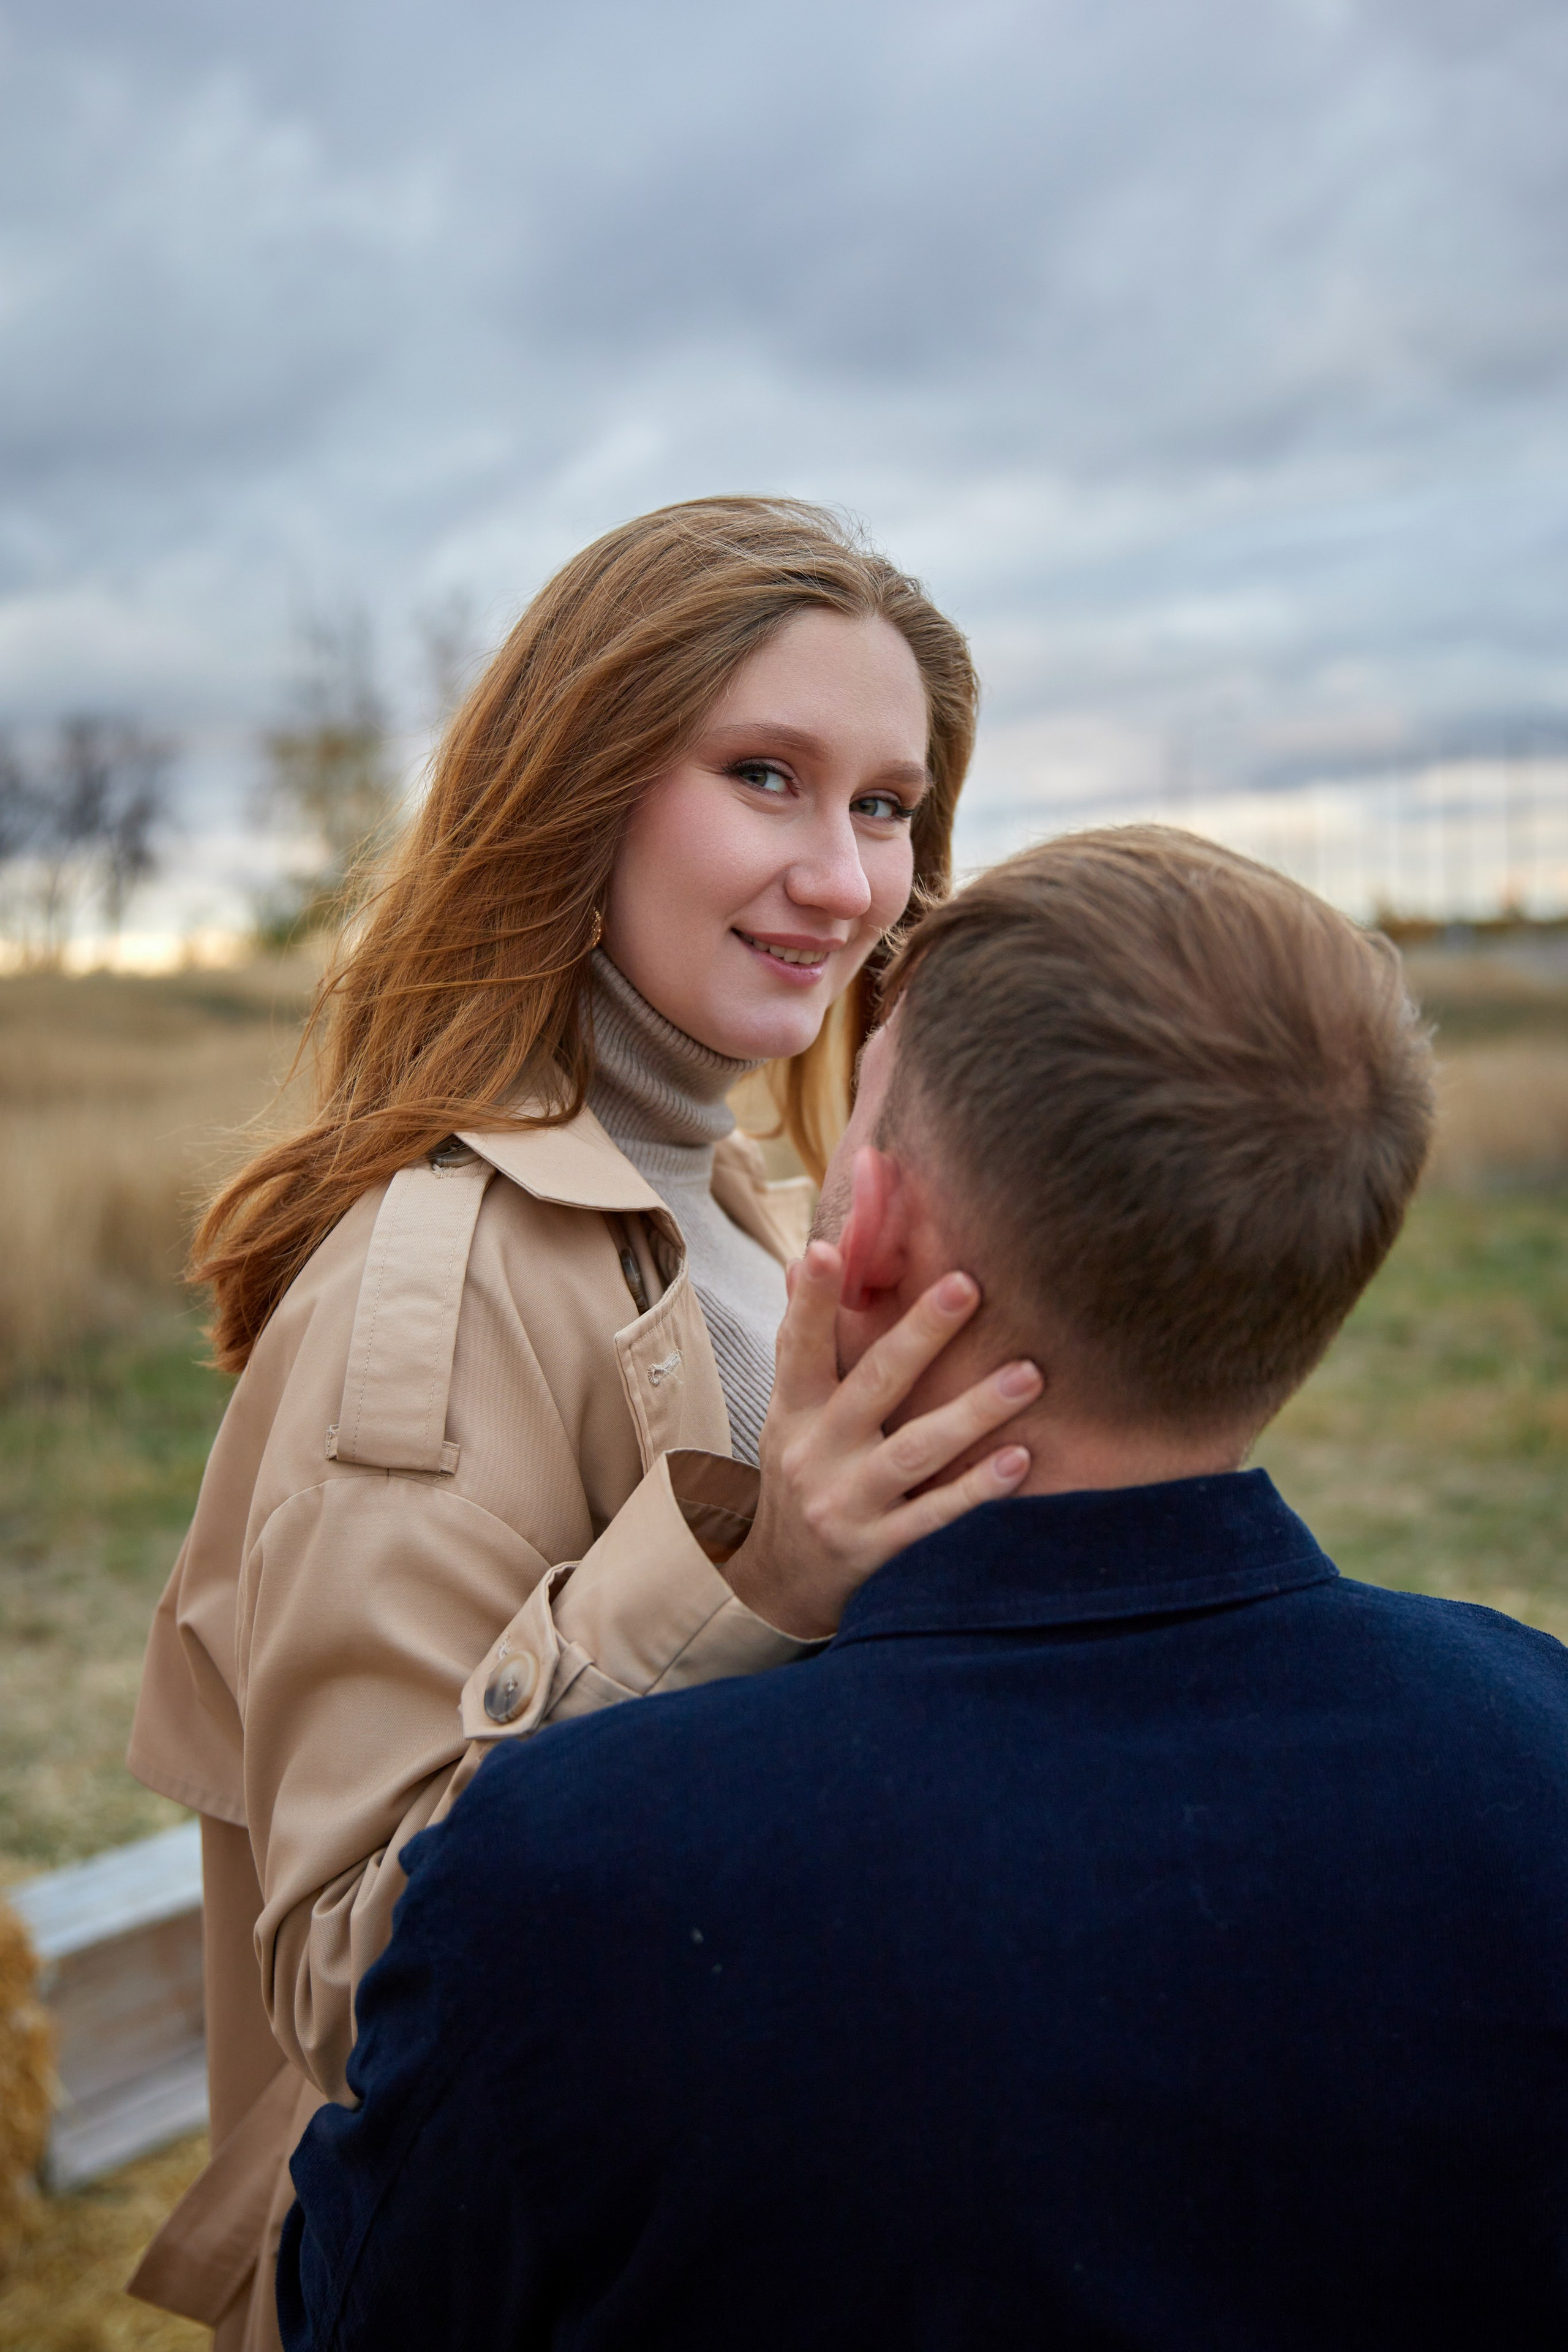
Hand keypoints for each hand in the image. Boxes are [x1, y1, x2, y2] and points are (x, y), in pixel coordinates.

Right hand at [722, 1240, 1040, 1638]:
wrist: (781, 1579)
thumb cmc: (801, 1470)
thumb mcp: (789, 1410)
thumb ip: (805, 1340)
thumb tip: (808, 1258)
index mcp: (794, 1409)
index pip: (800, 1345)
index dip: (814, 1301)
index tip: (830, 1249)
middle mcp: (816, 1452)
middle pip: (873, 1384)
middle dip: (921, 1334)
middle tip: (968, 1285)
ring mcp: (847, 1502)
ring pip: (916, 1450)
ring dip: (974, 1411)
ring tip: (1029, 1375)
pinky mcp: (878, 1548)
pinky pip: (935, 1515)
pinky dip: (977, 1489)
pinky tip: (1019, 1460)